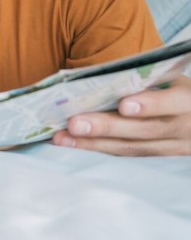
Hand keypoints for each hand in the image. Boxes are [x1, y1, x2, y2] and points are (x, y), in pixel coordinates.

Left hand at [53, 75, 190, 155]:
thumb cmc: (171, 88)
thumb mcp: (168, 79)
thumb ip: (144, 79)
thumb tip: (98, 78)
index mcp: (189, 100)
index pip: (174, 103)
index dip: (150, 105)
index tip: (123, 105)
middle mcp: (186, 128)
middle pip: (146, 130)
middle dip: (108, 127)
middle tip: (75, 123)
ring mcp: (175, 148)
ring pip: (133, 149)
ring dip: (94, 144)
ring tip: (63, 137)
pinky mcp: (159, 161)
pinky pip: (127, 157)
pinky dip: (99, 151)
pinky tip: (73, 145)